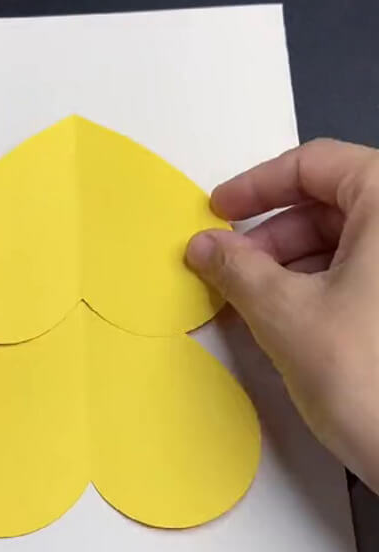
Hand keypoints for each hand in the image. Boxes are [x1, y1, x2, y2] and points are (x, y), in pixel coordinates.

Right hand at [187, 138, 378, 491]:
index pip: (315, 163)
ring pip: (341, 241)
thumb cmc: (366, 377)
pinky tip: (285, 317)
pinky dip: (315, 285)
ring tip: (250, 300)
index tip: (218, 211)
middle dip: (269, 235)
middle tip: (229, 268)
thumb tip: (201, 244)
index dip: (257, 184)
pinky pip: (357, 273)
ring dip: (287, 264)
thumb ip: (235, 268)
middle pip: (327, 204)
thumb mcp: (285, 314)